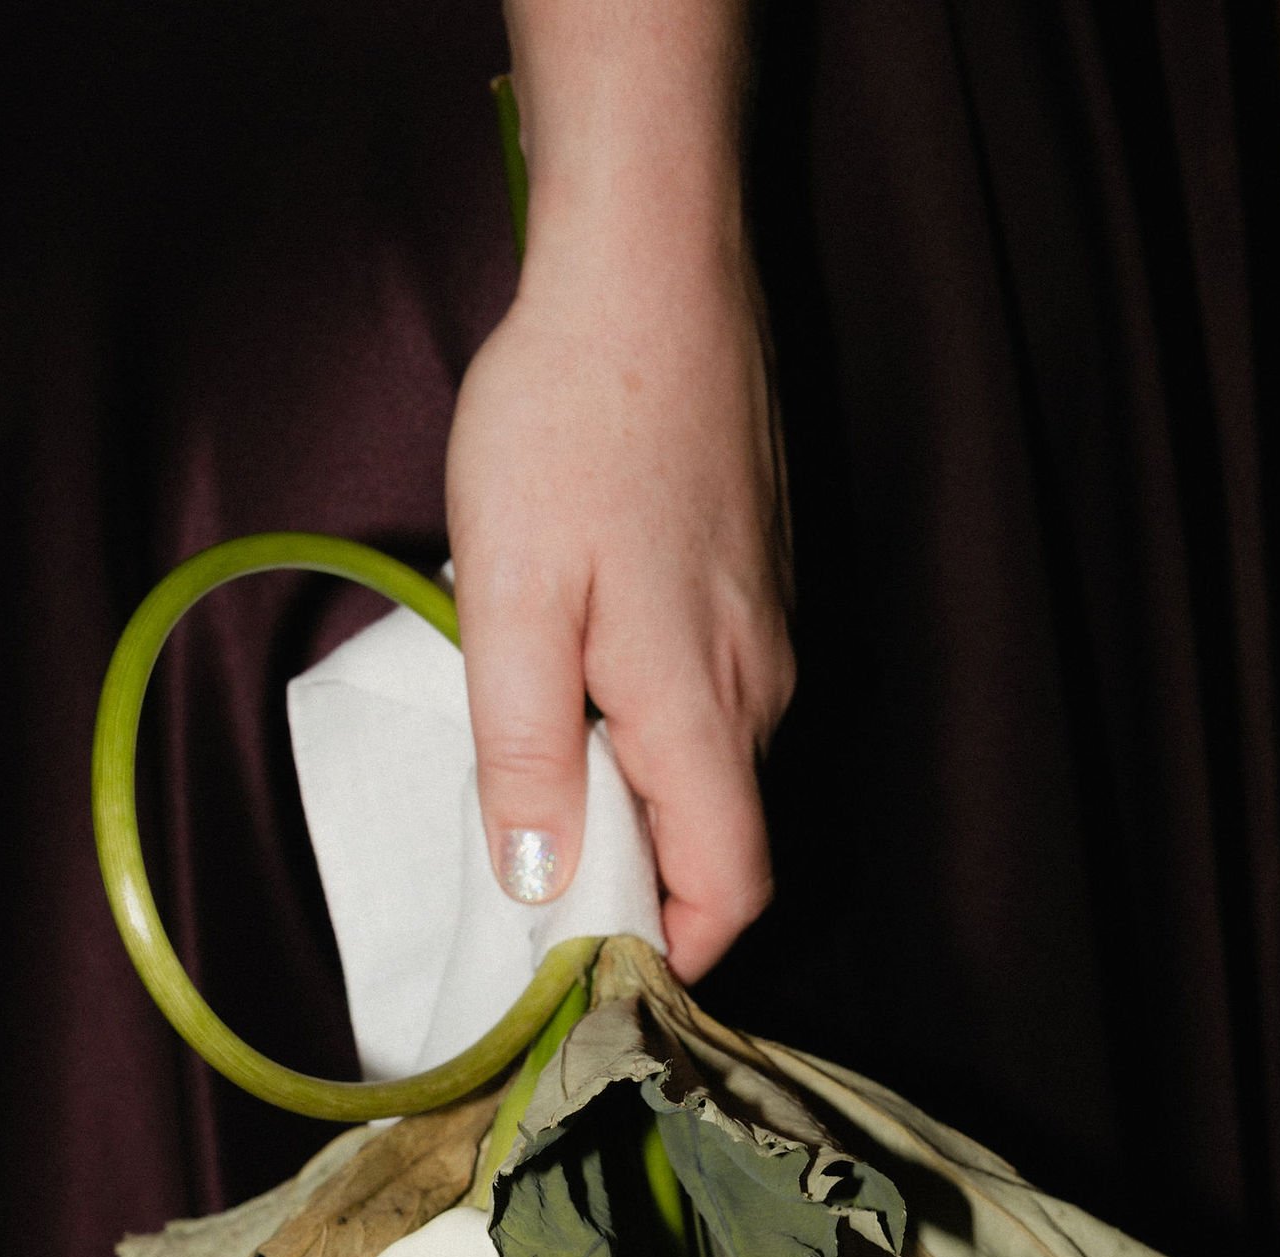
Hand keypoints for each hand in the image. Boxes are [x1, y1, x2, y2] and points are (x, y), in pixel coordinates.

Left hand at [445, 172, 793, 982]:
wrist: (653, 265)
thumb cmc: (570, 423)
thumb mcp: (511, 598)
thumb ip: (527, 752)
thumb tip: (539, 885)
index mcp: (702, 711)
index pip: (732, 890)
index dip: (674, 951)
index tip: (592, 968)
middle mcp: (759, 688)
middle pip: (719, 839)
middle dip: (639, 882)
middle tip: (532, 881)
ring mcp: (768, 632)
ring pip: (713, 768)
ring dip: (639, 796)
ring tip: (543, 770)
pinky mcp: (757, 583)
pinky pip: (713, 698)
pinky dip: (654, 727)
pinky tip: (582, 675)